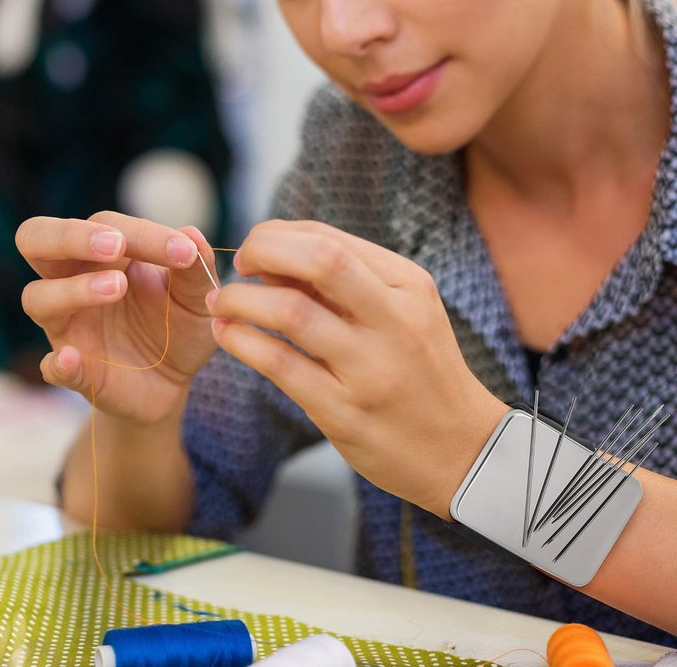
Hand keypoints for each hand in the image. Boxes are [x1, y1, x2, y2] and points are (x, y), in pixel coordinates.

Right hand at [16, 212, 219, 425]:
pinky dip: (57, 363)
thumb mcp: (198, 296)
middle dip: (69, 236)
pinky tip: (71, 359)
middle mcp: (75, 281)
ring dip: (72, 290)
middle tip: (114, 246)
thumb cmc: (179, 326)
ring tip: (117, 288)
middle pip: (37, 239)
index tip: (182, 251)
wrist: (175, 382)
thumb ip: (196, 268)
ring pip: (37, 297)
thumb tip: (193, 234)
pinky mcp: (74, 370)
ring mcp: (69, 326)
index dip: (142, 233)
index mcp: (106, 255)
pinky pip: (51, 366)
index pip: (106, 226)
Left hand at [205, 219, 505, 518]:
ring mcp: (371, 368)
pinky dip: (243, 343)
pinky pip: (281, 366)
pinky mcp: (346, 412)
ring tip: (222, 304)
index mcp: (408, 286)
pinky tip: (227, 336)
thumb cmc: (422, 370)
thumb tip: (274, 259)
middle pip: (319, 260)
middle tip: (238, 265)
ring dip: (241, 301)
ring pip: (291, 313)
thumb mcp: (404, 311)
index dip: (279, 236)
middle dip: (263, 250)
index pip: (329, 239)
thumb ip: (347, 282)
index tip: (256, 250)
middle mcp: (394, 320)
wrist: (462, 449)